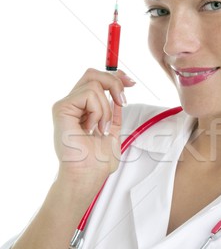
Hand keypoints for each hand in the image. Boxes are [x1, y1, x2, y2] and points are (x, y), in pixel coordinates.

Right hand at [52, 68, 134, 188]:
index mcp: (83, 109)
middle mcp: (73, 105)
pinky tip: (92, 128)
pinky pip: (88, 94)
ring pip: (94, 84)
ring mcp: (66, 106)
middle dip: (114, 82)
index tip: (131, 83)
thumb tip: (118, 96)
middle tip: (122, 101)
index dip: (115, 76)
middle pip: (93, 74)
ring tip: (101, 128)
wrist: (87, 175)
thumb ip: (114, 113)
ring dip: (106, 109)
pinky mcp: (62, 108)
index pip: (96, 80)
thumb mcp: (113, 132)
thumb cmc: (97, 162)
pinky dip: (98, 111)